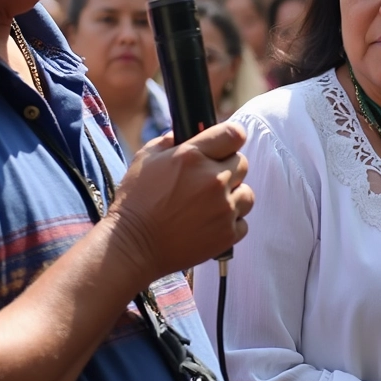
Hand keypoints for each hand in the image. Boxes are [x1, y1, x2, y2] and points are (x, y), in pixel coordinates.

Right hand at [106, 123, 253, 284]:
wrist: (133, 246)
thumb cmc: (135, 202)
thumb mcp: (145, 158)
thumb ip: (169, 140)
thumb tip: (185, 135)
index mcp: (193, 156)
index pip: (234, 134)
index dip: (230, 138)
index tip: (225, 145)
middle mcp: (213, 180)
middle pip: (243, 163)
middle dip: (228, 168)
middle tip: (207, 180)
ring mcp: (223, 208)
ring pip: (247, 193)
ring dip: (233, 196)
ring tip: (210, 204)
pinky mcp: (227, 234)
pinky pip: (242, 222)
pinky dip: (230, 223)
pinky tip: (208, 223)